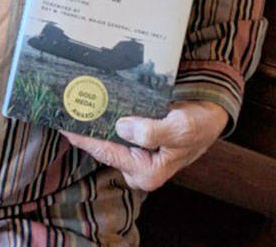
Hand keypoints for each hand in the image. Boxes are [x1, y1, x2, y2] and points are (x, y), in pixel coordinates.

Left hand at [61, 100, 227, 192]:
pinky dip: (104, 118)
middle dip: (85, 129)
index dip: (84, 139)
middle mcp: (138, 167)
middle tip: (65, 109)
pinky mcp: (137, 141)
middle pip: (104, 147)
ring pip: (108, 138)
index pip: (108, 153)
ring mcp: (137, 155)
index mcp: (147, 172)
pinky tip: (92, 104)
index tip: (64, 126)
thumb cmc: (199, 124)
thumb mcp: (180, 128)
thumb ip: (151, 132)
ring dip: (92, 122)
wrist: (211, 115)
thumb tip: (122, 128)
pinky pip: (115, 130)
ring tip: (72, 105)